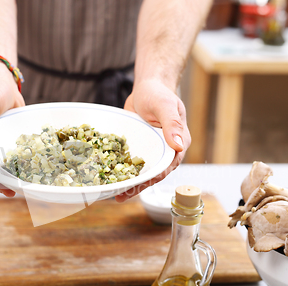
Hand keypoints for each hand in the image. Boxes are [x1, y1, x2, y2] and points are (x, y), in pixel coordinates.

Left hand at [116, 78, 190, 201]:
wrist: (148, 87)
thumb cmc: (159, 94)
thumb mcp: (165, 106)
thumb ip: (172, 124)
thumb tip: (179, 146)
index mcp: (178, 145)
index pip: (166, 167)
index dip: (153, 178)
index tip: (139, 186)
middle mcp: (166, 152)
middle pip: (153, 174)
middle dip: (138, 186)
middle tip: (120, 196)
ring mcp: (152, 151)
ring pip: (141, 171)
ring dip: (129, 182)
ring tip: (113, 194)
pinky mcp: (139, 148)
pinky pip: (131, 161)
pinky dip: (121, 169)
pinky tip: (108, 177)